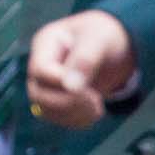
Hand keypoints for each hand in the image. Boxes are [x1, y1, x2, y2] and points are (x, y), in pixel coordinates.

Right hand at [26, 10, 134, 128]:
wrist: (115, 45)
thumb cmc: (105, 34)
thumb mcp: (99, 39)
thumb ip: (85, 59)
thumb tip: (71, 86)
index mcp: (45, 43)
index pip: (40, 70)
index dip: (61, 84)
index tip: (89, 91)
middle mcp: (40, 64)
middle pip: (38, 93)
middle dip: (67, 103)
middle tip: (96, 102)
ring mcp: (46, 83)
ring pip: (44, 110)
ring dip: (71, 115)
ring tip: (98, 110)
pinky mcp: (56, 99)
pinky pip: (57, 117)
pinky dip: (75, 121)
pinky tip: (94, 114)